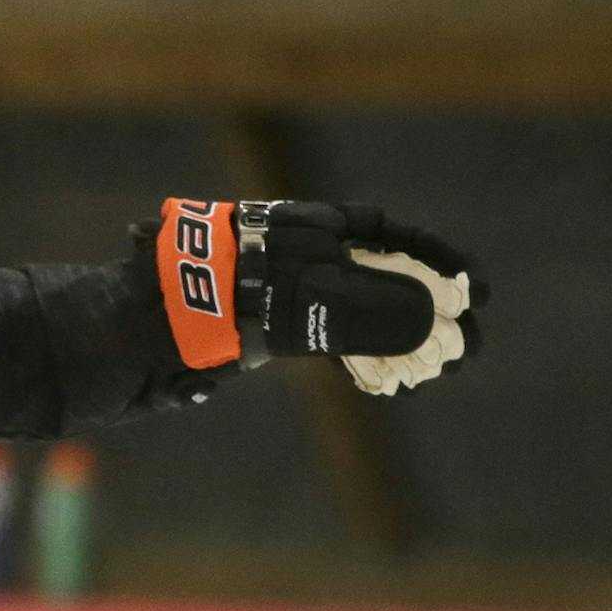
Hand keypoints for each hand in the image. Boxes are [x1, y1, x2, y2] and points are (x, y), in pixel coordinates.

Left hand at [149, 199, 483, 391]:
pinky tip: (395, 382)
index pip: (385, 233)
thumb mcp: (293, 299)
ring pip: (364, 310)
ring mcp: (289, 294)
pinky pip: (336, 339)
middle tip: (468, 344)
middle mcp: (302, 256)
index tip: (471, 289)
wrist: (140, 328)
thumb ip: (359, 310)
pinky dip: (368, 358)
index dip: (433, 258)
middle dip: (430, 308)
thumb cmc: (210, 297)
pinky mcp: (274, 332)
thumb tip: (429, 318)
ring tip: (444, 365)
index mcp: (306, 229)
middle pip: (382, 274)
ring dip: (406, 339)